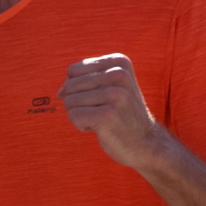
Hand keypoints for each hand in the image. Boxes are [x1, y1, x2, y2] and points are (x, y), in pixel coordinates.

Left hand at [58, 54, 162, 168]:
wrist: (146, 143)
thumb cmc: (122, 115)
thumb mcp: (109, 88)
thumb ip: (83, 82)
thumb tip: (59, 92)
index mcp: (119, 62)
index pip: (73, 71)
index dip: (79, 89)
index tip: (101, 99)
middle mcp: (118, 74)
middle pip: (69, 86)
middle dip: (78, 103)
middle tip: (101, 112)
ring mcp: (114, 94)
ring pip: (69, 101)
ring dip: (81, 115)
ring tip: (103, 120)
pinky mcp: (107, 115)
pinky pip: (73, 116)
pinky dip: (81, 125)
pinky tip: (100, 128)